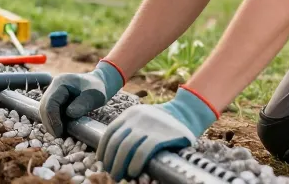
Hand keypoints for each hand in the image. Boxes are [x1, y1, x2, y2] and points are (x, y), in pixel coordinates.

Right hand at [40, 59, 124, 136]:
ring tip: (59, 134)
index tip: (60, 132)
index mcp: (61, 83)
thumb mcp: (95, 96)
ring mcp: (52, 92)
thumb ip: (82, 104)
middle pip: (44, 107)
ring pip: (44, 110)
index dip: (53, 119)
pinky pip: (49, 111)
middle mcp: (53, 87)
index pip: (50, 102)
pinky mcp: (55, 99)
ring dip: (49, 123)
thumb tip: (69, 114)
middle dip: (49, 123)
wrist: (99, 83)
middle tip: (58, 136)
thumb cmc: (98, 89)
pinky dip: (53, 121)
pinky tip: (59, 129)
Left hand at [98, 86, 218, 180]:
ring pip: (126, 147)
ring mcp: (149, 127)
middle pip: (116, 141)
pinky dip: (135, 163)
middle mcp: (136, 118)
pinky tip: (132, 172)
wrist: (187, 113)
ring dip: (119, 164)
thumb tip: (115, 153)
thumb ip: (130, 129)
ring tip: (118, 175)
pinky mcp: (161, 136)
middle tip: (110, 172)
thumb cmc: (162, 122)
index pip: (110, 132)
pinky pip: (143, 152)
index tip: (101, 161)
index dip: (103, 148)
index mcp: (130, 114)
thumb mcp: (143, 118)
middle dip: (110, 159)